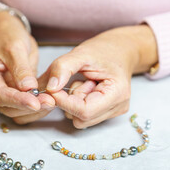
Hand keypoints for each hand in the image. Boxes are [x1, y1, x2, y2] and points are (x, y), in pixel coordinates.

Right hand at [0, 10, 54, 123]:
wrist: (7, 32)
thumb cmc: (6, 36)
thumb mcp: (15, 47)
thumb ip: (21, 69)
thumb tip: (28, 88)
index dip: (18, 101)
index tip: (35, 103)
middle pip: (7, 108)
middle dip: (28, 106)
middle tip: (49, 101)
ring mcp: (1, 95)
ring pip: (16, 112)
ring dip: (35, 110)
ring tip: (52, 100)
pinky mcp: (13, 97)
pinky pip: (24, 108)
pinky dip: (37, 107)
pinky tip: (49, 100)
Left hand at [42, 25, 157, 128]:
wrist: (120, 50)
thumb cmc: (105, 50)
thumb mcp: (81, 53)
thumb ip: (63, 68)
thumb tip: (50, 88)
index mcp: (117, 93)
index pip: (84, 111)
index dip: (64, 102)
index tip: (52, 89)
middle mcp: (117, 107)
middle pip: (81, 118)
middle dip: (70, 101)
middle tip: (78, 80)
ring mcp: (112, 112)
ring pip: (79, 119)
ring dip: (74, 101)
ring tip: (85, 82)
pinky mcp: (105, 113)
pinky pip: (82, 115)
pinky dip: (78, 102)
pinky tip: (87, 88)